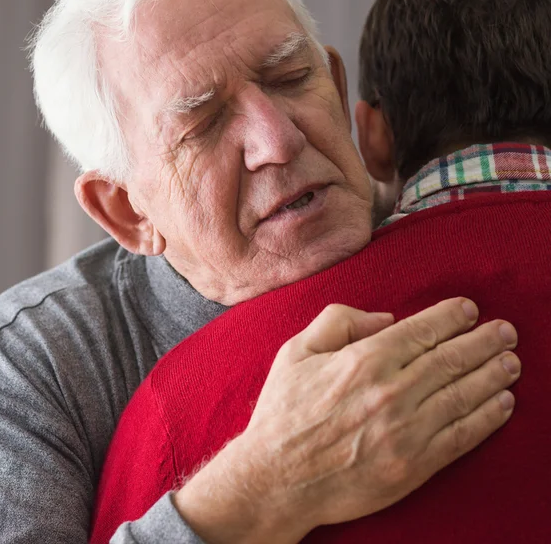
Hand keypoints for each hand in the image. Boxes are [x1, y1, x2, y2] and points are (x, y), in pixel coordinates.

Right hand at [174, 298, 519, 543]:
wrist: (276, 478)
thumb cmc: (284, 412)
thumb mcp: (295, 351)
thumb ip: (337, 321)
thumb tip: (385, 319)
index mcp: (362, 360)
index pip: (421, 331)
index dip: (451, 317)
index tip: (469, 310)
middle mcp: (390, 392)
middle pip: (451, 359)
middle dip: (484, 341)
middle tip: (506, 332)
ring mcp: (405, 431)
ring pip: (463, 395)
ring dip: (493, 375)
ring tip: (511, 361)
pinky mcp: (412, 465)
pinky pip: (460, 437)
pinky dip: (486, 418)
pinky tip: (502, 404)